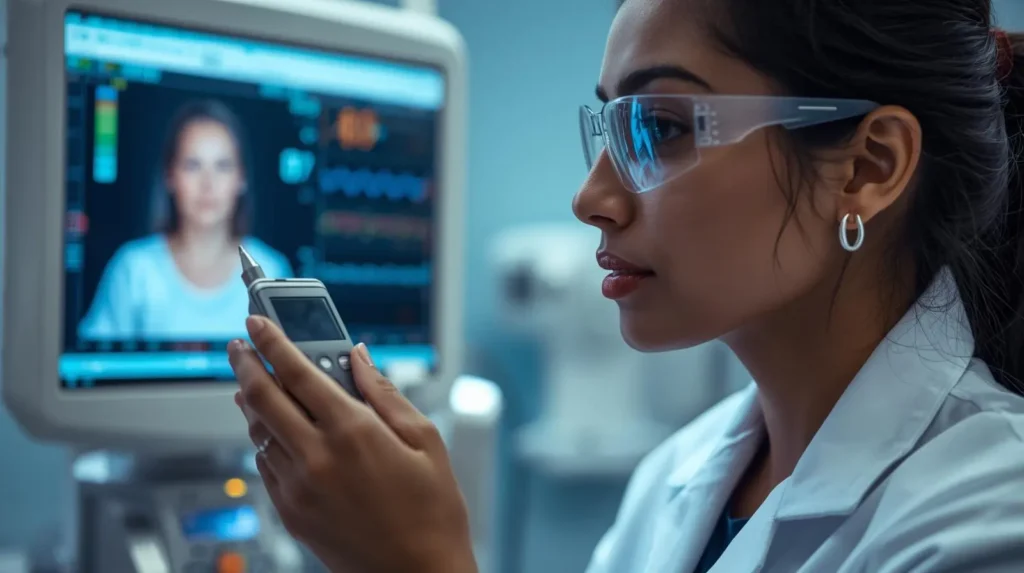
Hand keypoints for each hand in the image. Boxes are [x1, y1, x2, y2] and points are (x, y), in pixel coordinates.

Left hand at [228, 316, 476, 572]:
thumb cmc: (432, 512)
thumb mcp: (424, 441)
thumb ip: (384, 393)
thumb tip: (359, 358)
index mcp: (353, 431)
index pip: (296, 372)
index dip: (271, 341)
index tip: (257, 322)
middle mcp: (317, 457)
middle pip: (260, 398)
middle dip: (245, 364)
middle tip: (239, 347)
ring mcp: (298, 489)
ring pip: (257, 433)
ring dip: (252, 403)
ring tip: (254, 386)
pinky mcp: (292, 514)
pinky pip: (265, 466)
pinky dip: (264, 442)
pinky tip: (275, 434)